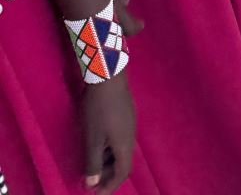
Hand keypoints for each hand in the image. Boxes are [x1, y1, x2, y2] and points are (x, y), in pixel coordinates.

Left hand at [82, 74, 134, 191]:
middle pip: (122, 162)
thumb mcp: (92, 139)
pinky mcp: (126, 114)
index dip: (110, 186)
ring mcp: (130, 123)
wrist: (109, 77)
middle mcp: (131, 136)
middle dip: (107, 174)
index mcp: (124, 145)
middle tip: (90, 180)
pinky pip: (119, 138)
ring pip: (120, 149)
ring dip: (107, 160)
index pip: (122, 173)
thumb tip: (92, 183)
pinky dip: (109, 148)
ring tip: (91, 163)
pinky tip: (98, 142)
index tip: (96, 194)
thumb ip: (93, 162)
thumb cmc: (99, 110)